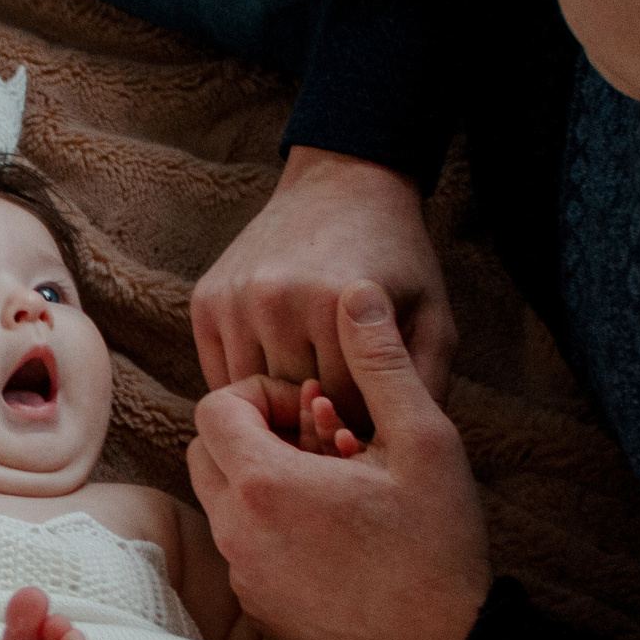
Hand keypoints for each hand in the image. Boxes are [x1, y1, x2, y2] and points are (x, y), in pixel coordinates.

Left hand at [187, 284, 489, 639]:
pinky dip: (266, 523)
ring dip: (258, 476)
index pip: (213, 406)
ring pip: (218, 498)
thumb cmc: (439, 546)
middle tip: (318, 438)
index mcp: (265, 485)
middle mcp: (237, 531)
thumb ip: (382, 360)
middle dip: (251, 430)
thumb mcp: (424, 439)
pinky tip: (331, 529)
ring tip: (329, 482)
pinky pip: (239, 544)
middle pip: (204, 450)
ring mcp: (243, 575)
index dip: (260, 394)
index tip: (314, 409)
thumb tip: (358, 291)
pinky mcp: (257, 608)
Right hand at [190, 146, 454, 428]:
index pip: (341, 412)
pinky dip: (246, 389)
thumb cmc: (397, 261)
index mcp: (334, 307)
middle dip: (318, 426)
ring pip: (248, 397)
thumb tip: (390, 454)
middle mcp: (275, 301)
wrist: (343, 185)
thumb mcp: (433, 321)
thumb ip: (423, 387)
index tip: (375, 436)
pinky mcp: (205, 300)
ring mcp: (234, 299)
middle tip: (342, 432)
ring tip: (310, 412)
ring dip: (276, 411)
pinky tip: (278, 385)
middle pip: (291, 408)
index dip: (362, 433)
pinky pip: (219, 374)